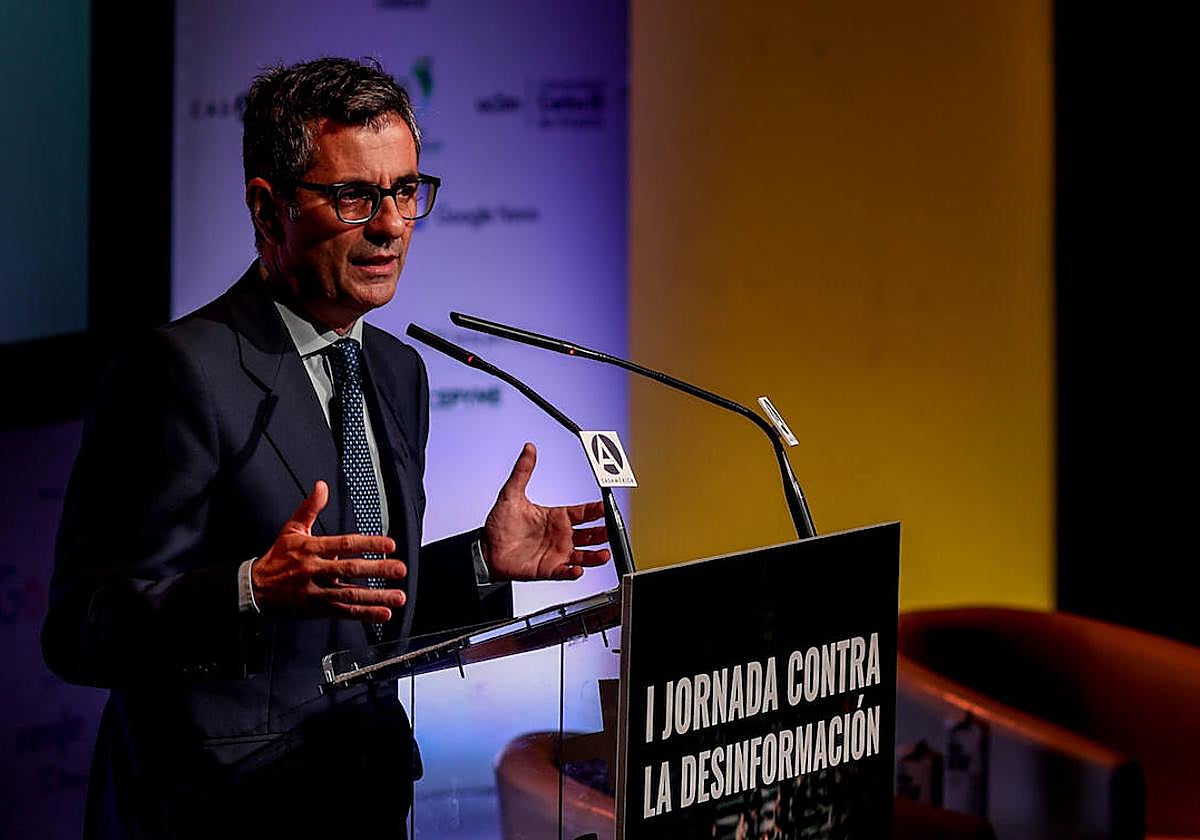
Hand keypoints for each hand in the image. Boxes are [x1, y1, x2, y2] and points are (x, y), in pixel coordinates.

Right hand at [252, 481, 405, 621]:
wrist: (255, 589)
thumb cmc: (277, 557)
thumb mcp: (291, 529)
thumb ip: (309, 508)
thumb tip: (321, 486)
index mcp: (310, 548)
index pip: (344, 544)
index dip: (368, 544)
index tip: (389, 544)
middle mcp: (314, 570)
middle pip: (350, 570)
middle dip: (377, 569)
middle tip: (400, 569)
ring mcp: (316, 591)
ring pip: (350, 595)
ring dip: (376, 597)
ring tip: (398, 596)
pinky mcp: (317, 609)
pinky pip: (344, 612)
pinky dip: (364, 614)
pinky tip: (383, 614)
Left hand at [483, 443, 610, 581]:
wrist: (486, 550)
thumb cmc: (499, 525)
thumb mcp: (511, 494)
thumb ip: (522, 471)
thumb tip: (528, 448)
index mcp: (556, 517)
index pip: (583, 512)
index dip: (596, 510)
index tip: (605, 506)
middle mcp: (560, 535)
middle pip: (590, 534)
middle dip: (603, 533)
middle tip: (611, 531)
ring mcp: (557, 553)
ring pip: (584, 555)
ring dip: (596, 555)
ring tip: (604, 554)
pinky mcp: (549, 569)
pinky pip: (566, 572)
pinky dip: (574, 572)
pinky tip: (578, 569)